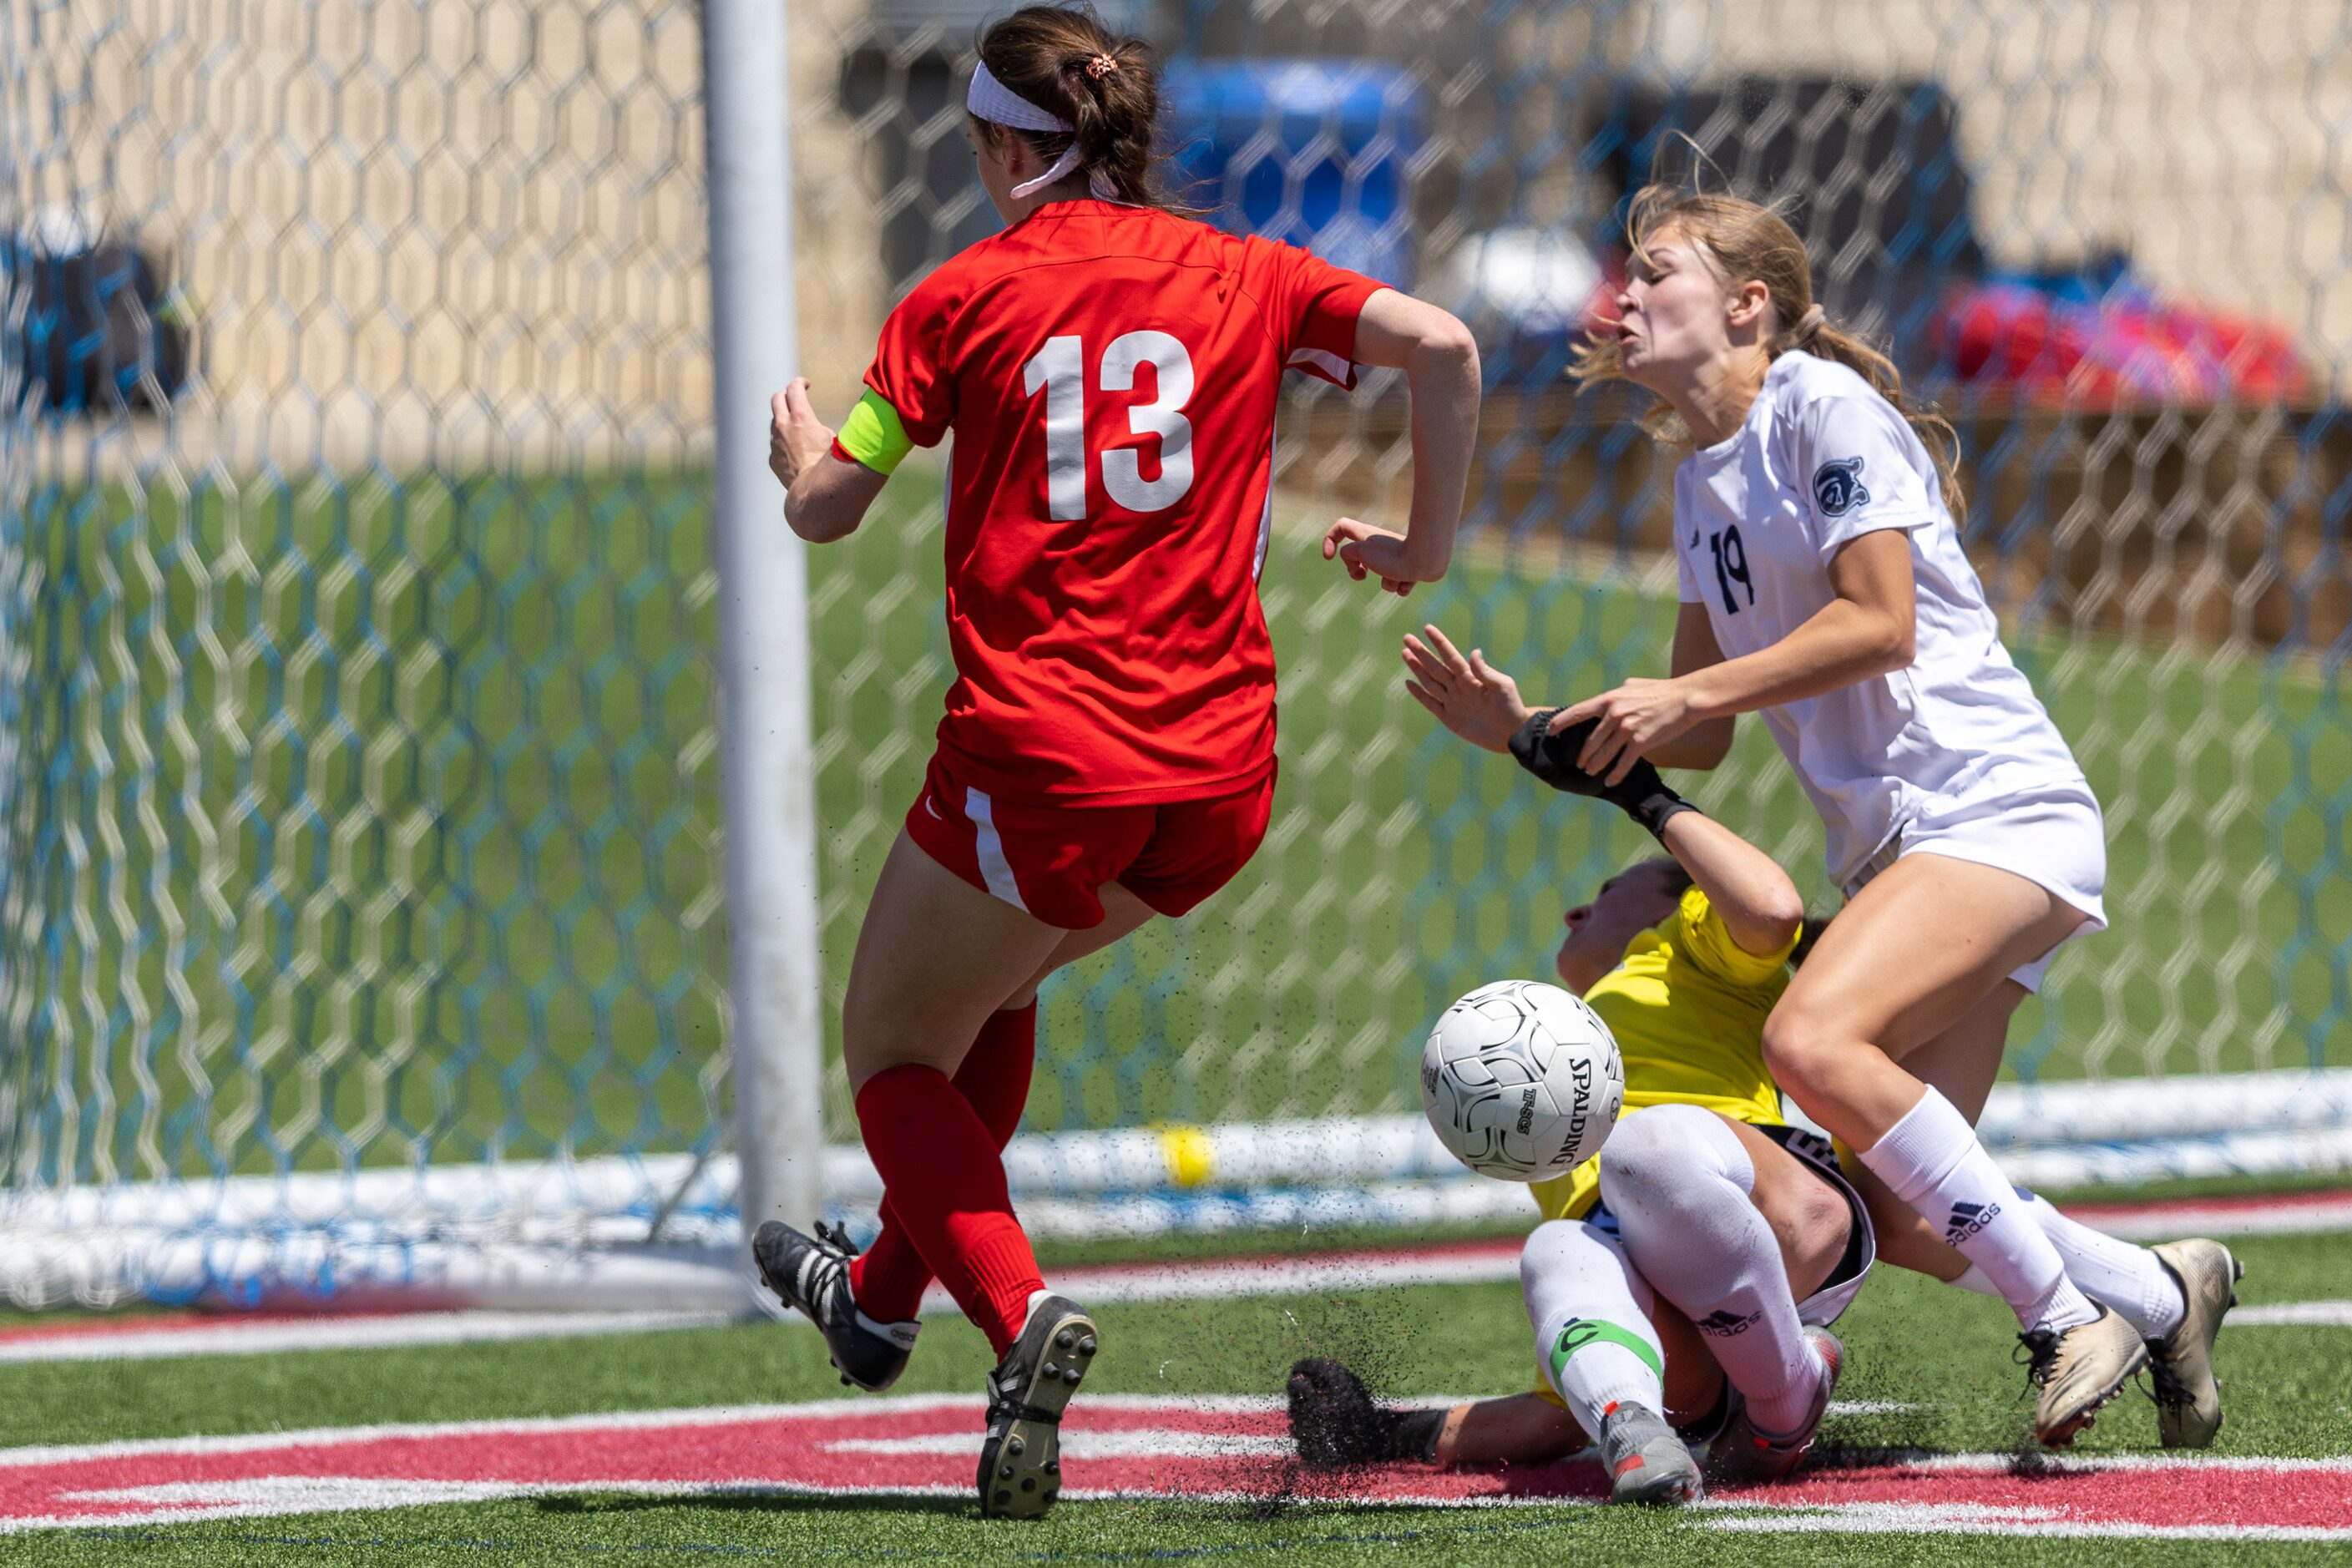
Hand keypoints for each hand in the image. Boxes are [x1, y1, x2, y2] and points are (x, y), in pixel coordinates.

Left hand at [768, 379, 833, 489]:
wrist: (813, 492)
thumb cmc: (829, 466)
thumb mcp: (835, 439)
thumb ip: (826, 426)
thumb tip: (834, 424)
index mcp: (800, 417)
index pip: (794, 388)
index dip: (800, 383)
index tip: (806, 384)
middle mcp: (783, 426)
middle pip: (777, 398)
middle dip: (786, 395)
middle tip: (796, 399)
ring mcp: (775, 442)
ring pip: (775, 422)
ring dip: (784, 419)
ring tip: (797, 427)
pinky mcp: (772, 458)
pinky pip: (775, 443)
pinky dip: (782, 441)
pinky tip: (794, 449)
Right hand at [1323, 517, 1436, 596]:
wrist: (1426, 561)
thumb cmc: (1393, 555)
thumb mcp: (1360, 551)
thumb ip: (1348, 555)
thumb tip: (1358, 566)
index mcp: (1367, 535)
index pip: (1341, 527)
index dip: (1330, 539)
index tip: (1329, 557)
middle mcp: (1381, 545)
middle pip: (1357, 557)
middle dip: (1355, 571)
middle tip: (1362, 575)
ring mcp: (1395, 557)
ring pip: (1381, 576)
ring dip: (1387, 581)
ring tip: (1398, 574)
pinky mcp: (1410, 569)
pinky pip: (1398, 584)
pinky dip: (1401, 586)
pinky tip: (1410, 580)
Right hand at [1401, 624, 1529, 751]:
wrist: (1511, 734)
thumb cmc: (1511, 707)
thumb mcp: (1502, 686)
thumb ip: (1485, 671)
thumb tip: (1474, 651)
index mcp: (1470, 677)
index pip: (1450, 656)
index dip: (1439, 642)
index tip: (1427, 628)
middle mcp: (1458, 687)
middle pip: (1435, 666)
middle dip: (1421, 652)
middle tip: (1407, 638)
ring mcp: (1452, 701)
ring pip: (1429, 681)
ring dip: (1417, 668)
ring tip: (1405, 653)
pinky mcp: (1448, 717)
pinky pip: (1430, 703)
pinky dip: (1419, 694)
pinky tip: (1409, 683)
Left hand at [1551, 677, 1699, 784]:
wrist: (1686, 698)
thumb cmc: (1662, 691)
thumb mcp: (1634, 685)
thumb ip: (1618, 693)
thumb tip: (1610, 697)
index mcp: (1610, 699)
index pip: (1578, 712)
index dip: (1561, 722)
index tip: (1550, 731)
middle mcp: (1614, 713)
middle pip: (1590, 740)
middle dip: (1582, 754)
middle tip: (1577, 763)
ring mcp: (1627, 728)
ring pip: (1604, 753)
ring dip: (1595, 765)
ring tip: (1589, 772)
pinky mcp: (1641, 741)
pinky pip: (1623, 762)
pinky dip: (1616, 774)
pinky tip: (1610, 781)